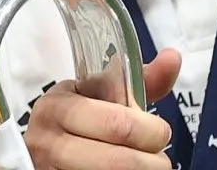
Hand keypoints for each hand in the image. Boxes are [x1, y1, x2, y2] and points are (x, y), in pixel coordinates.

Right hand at [23, 49, 180, 169]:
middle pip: (121, 162)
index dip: (151, 132)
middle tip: (156, 158)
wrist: (44, 152)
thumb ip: (140, 81)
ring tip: (141, 166)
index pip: (118, 124)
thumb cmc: (79, 122)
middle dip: (154, 162)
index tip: (157, 131)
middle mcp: (48, 141)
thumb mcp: (100, 97)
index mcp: (58, 107)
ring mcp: (50, 169)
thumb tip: (172, 57)